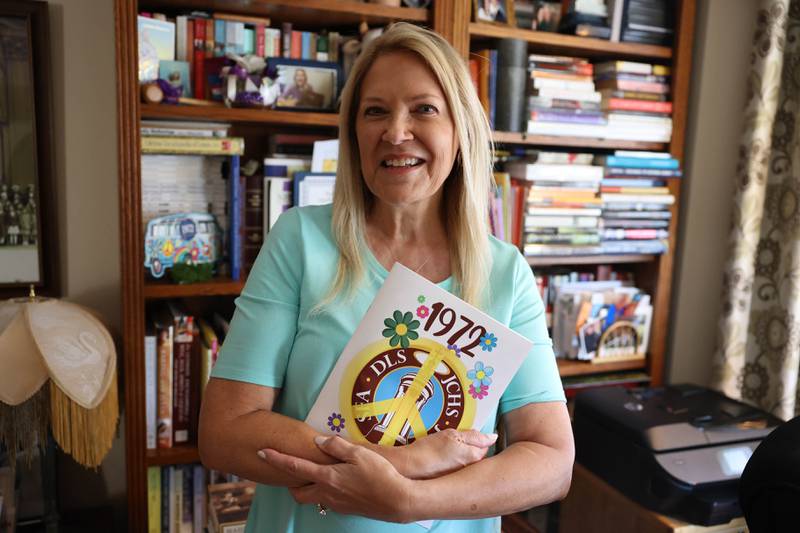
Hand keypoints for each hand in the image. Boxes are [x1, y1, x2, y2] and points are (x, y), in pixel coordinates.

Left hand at [259, 436, 413, 522]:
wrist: (397, 501)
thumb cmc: (380, 475)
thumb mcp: (359, 453)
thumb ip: (336, 446)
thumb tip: (318, 441)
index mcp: (327, 477)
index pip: (294, 467)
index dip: (276, 459)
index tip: (262, 452)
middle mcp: (327, 492)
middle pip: (297, 492)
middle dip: (289, 482)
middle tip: (292, 468)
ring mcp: (336, 503)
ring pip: (312, 497)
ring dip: (307, 487)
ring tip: (314, 473)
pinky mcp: (345, 508)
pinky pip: (326, 500)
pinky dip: (323, 491)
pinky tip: (336, 482)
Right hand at [399, 429, 496, 478]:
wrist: (409, 469)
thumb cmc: (430, 450)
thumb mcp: (453, 435)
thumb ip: (475, 436)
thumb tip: (493, 437)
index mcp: (475, 457)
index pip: (485, 445)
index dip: (476, 437)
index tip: (467, 433)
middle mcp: (471, 471)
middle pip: (475, 455)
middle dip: (468, 448)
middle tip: (454, 441)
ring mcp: (460, 478)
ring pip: (465, 463)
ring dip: (458, 456)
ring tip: (443, 450)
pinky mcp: (449, 483)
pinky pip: (454, 470)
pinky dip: (449, 464)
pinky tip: (438, 460)